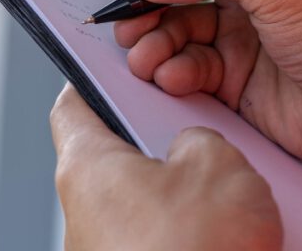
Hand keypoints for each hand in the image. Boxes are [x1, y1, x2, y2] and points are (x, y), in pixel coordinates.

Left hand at [50, 83, 281, 250]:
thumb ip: (199, 138)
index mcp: (87, 167)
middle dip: (162, 145)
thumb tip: (193, 149)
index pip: (73, 105)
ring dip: (184, 196)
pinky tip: (227, 236)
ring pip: (145, 204)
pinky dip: (190, 234)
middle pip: (117, 157)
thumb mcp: (217, 164)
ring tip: (229, 195)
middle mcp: (82, 214)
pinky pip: (159, 240)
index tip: (114, 68)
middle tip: (200, 134)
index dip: (96, 80)